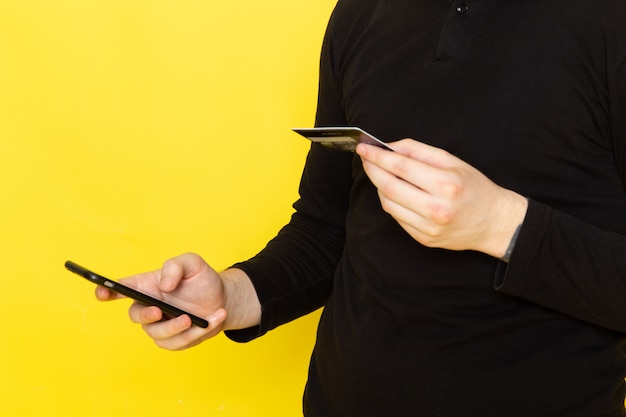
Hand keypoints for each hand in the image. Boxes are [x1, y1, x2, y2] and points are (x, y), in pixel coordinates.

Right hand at [96, 253, 229, 349]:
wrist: (222, 299)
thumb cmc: (202, 280)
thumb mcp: (192, 264)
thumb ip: (175, 266)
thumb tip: (163, 285)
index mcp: (147, 286)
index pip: (121, 289)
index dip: (106, 291)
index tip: (101, 292)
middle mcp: (149, 306)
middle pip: (135, 316)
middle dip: (146, 316)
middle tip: (160, 311)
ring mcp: (160, 325)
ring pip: (158, 335)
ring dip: (180, 329)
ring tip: (199, 319)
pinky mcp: (174, 340)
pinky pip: (179, 343)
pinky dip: (199, 333)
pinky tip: (214, 319)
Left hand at [356, 139, 527, 257]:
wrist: (494, 223)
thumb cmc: (474, 188)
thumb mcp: (452, 161)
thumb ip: (418, 151)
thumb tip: (390, 147)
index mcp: (446, 184)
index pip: (401, 167)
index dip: (378, 156)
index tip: (364, 148)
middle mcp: (436, 208)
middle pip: (389, 186)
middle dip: (372, 170)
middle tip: (365, 158)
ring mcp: (428, 227)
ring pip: (388, 204)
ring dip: (379, 186)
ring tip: (381, 174)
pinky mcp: (424, 239)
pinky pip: (397, 218)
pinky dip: (391, 202)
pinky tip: (394, 192)